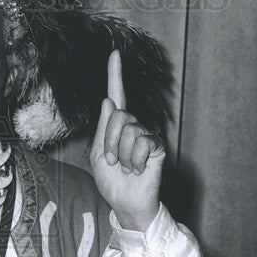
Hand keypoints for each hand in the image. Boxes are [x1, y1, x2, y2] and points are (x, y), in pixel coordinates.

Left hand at [90, 50, 165, 231]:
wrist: (125, 203)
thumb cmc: (111, 181)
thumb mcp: (98, 155)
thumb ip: (103, 129)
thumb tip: (109, 100)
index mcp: (116, 126)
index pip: (117, 96)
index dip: (115, 75)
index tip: (115, 53)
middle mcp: (133, 126)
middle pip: (118, 115)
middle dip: (109, 142)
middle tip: (112, 162)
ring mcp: (146, 135)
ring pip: (129, 130)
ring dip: (121, 154)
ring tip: (125, 168)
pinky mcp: (157, 146)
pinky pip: (142, 142)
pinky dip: (134, 160)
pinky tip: (137, 170)